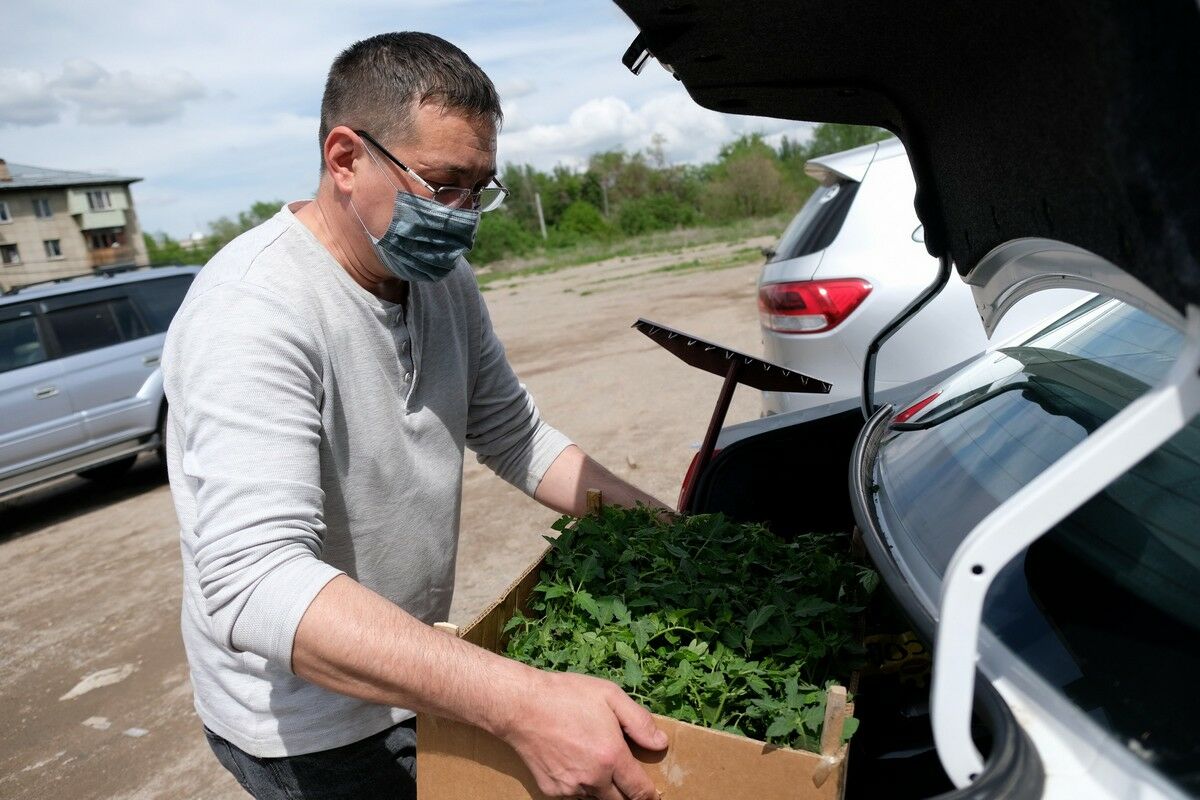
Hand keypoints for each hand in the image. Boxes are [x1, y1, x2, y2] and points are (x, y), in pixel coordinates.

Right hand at [498, 668, 666, 799]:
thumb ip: (639, 722)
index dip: (649, 795)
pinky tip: (574, 762)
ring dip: (602, 789)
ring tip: (595, 763)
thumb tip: (660, 744)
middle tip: (625, 778)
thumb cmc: (567, 696)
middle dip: (625, 793)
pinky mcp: (551, 791)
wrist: (521, 705)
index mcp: (611, 757)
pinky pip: (574, 795)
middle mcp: (593, 779)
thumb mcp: (610, 696)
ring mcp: (570, 788)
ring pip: (595, 799)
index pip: (639, 791)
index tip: (652, 794)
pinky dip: (579, 786)